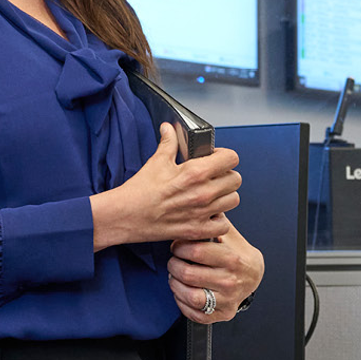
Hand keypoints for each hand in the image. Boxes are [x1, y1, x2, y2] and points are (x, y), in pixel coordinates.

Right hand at [90, 124, 239, 247]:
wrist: (124, 216)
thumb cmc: (139, 191)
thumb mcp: (156, 161)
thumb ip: (169, 142)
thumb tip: (169, 128)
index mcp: (196, 172)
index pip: (231, 158)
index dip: (225, 156)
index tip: (216, 159)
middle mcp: (203, 193)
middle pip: (236, 180)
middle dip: (226, 175)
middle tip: (214, 177)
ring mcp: (202, 213)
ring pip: (233, 201)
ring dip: (225, 197)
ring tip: (211, 195)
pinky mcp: (197, 230)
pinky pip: (223, 225)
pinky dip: (218, 220)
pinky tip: (207, 214)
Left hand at [169, 218, 263, 323]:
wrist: (254, 275)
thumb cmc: (238, 252)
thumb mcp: (230, 234)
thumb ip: (214, 220)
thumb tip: (201, 200)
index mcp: (233, 259)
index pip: (197, 252)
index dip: (180, 247)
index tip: (177, 246)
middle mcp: (231, 281)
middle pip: (188, 274)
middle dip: (174, 265)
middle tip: (174, 260)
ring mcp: (226, 299)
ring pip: (189, 295)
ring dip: (175, 284)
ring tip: (175, 276)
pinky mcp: (222, 314)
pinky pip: (194, 313)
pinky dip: (182, 302)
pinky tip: (182, 291)